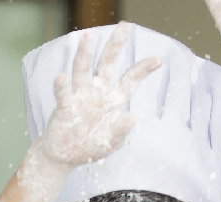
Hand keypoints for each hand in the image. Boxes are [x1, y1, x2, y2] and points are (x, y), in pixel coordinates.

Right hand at [35, 23, 161, 167]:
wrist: (66, 156)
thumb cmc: (91, 146)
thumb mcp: (111, 142)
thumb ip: (121, 132)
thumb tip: (132, 118)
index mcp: (113, 98)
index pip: (131, 79)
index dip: (144, 69)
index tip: (160, 59)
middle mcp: (97, 91)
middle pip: (107, 63)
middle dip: (116, 45)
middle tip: (125, 27)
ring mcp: (80, 96)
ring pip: (82, 70)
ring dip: (84, 54)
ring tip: (88, 37)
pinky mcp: (65, 107)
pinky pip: (63, 94)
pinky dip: (61, 86)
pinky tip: (61, 77)